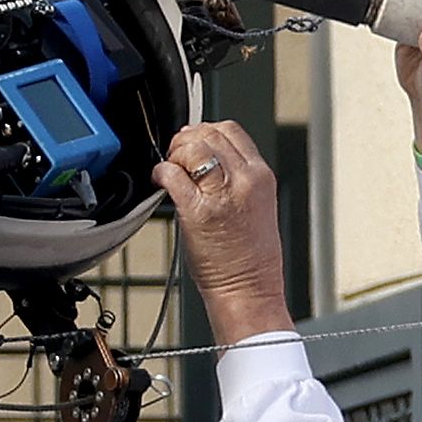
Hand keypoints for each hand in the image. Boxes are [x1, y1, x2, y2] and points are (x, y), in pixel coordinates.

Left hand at [152, 120, 293, 345]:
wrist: (249, 290)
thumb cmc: (250, 258)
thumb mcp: (256, 205)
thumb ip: (236, 178)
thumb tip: (204, 158)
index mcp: (260, 176)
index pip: (231, 131)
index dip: (206, 132)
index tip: (193, 144)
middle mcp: (245, 181)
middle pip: (209, 134)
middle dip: (187, 140)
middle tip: (177, 156)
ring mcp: (222, 195)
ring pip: (193, 147)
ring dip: (175, 154)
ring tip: (171, 170)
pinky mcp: (198, 211)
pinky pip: (173, 175)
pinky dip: (161, 173)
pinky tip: (160, 182)